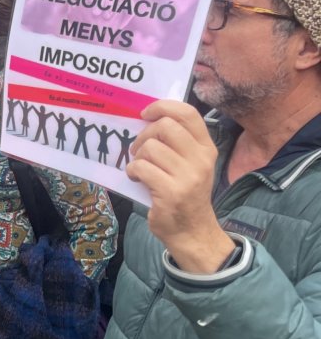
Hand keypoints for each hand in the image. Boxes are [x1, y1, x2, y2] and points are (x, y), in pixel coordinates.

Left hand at [127, 100, 233, 273]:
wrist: (192, 231)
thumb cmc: (185, 193)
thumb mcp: (190, 164)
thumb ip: (176, 142)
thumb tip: (146, 118)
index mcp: (206, 148)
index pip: (188, 114)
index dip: (162, 107)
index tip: (145, 113)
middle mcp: (201, 159)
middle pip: (165, 126)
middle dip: (144, 134)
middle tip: (140, 149)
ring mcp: (188, 176)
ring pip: (150, 148)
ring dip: (137, 156)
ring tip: (140, 167)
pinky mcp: (172, 192)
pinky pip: (141, 168)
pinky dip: (132, 171)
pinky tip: (137, 178)